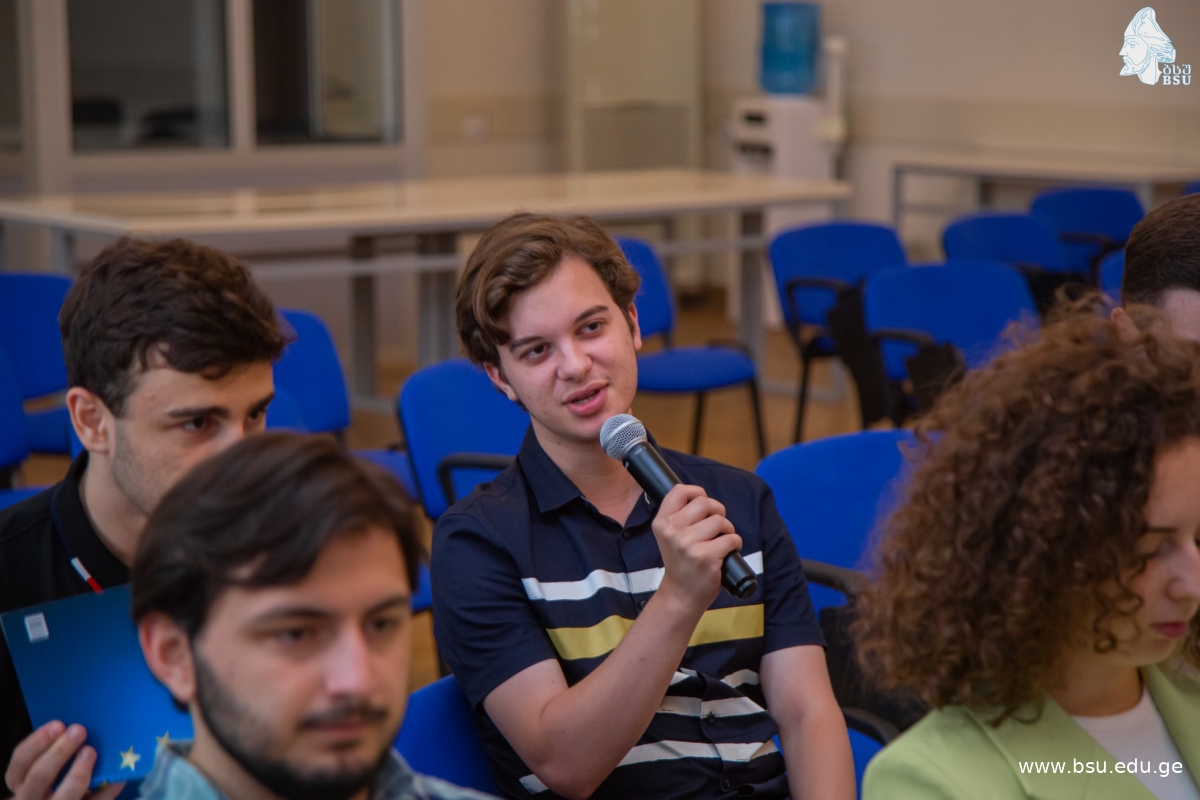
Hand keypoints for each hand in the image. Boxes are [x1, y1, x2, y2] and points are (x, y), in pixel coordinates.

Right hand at [5, 722, 124, 799]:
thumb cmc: (59, 775)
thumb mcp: (48, 765)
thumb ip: (55, 750)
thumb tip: (80, 727)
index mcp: (21, 781)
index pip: (20, 762)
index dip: (37, 743)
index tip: (59, 724)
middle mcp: (31, 798)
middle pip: (39, 777)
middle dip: (59, 752)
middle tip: (79, 730)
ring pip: (64, 795)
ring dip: (79, 773)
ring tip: (92, 752)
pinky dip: (108, 789)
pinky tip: (119, 776)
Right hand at [651, 484, 742, 609]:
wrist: (681, 594)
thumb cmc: (681, 562)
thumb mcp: (669, 536)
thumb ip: (680, 516)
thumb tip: (704, 498)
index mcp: (662, 523)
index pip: (679, 491)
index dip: (696, 492)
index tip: (704, 506)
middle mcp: (672, 531)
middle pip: (704, 502)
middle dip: (717, 511)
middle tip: (717, 526)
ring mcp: (689, 545)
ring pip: (720, 520)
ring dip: (727, 529)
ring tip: (721, 541)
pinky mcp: (706, 558)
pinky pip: (731, 539)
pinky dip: (735, 543)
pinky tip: (726, 552)